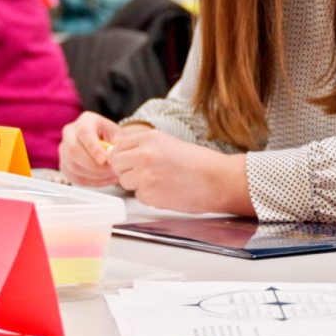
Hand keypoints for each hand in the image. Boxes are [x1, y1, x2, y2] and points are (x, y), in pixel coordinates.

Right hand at [58, 112, 122, 185]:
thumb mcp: (120, 136)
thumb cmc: (115, 138)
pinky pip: (73, 177)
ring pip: (73, 166)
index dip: (93, 147)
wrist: (108, 143)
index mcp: (86, 120)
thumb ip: (118, 145)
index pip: (84, 132)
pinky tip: (105, 180)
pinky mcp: (64, 164)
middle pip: (73, 150)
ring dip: (94, 175)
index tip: (104, 160)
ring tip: (112, 175)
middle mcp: (70, 132)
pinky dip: (90, 182)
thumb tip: (112, 159)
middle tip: (112, 171)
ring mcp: (64, 148)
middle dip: (94, 165)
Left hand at [108, 128, 248, 214]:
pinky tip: (168, 191)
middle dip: (128, 171)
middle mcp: (144, 154)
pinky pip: (138, 196)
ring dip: (138, 185)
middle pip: (116, 164)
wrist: (218, 180)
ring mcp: (145, 174)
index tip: (134, 162)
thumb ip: (144, 147)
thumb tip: (122, 156)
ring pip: (125, 181)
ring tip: (162, 182)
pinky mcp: (149, 194)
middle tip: (148, 174)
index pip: (118, 147)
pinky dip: (150, 197)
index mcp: (149, 138)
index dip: (125, 157)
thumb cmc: (199, 163)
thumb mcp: (168, 144)